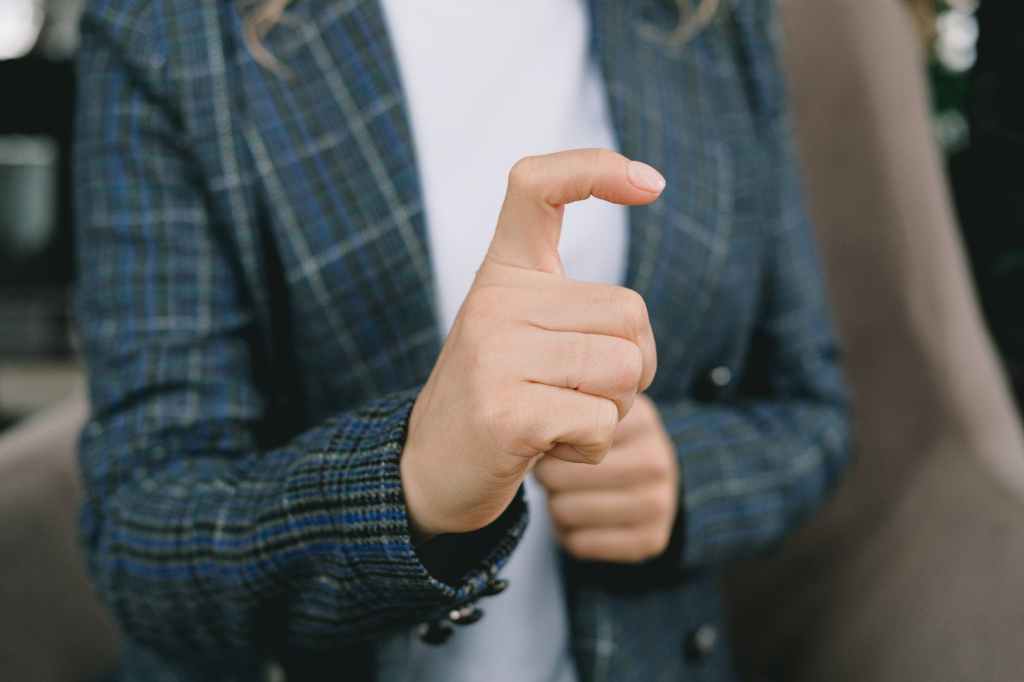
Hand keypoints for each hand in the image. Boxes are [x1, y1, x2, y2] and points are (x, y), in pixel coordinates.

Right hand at [401, 149, 665, 540]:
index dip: (596, 167)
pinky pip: (602, 422)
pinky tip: (548, 448)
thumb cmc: (501, 397)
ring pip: (625, 370)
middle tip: (579, 392)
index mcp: (503, 274)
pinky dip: (591, 447)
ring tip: (559, 418)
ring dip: (612, 410)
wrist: (432, 471)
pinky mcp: (506, 413)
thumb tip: (637, 240)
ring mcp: (495, 355)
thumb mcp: (523, 331)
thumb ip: (572, 303)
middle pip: (629, 313)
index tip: (649, 184)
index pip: (538, 187)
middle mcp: (495, 302)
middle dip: (631, 366)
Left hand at [534, 394, 679, 563]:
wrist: (642, 488)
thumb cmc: (604, 447)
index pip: (565, 436)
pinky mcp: (650, 539)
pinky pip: (579, 543)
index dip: (548, 444)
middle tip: (556, 475)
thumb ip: (564, 408)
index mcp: (640, 421)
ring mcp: (658, 504)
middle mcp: (656, 462)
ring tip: (568, 494)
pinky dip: (568, 534)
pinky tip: (581, 520)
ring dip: (556, 507)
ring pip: (565, 511)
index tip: (553, 446)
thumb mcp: (591, 412)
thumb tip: (527, 423)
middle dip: (548, 478)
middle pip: (560, 476)